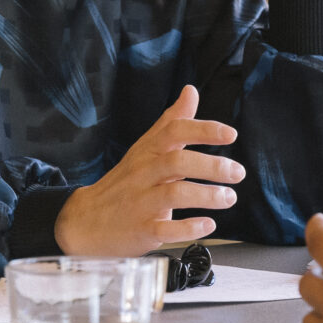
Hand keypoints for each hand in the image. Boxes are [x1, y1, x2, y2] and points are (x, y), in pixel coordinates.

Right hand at [55, 86, 244, 256]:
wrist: (86, 220)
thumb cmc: (124, 182)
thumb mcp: (145, 148)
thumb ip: (171, 122)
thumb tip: (191, 91)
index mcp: (147, 152)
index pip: (174, 132)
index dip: (204, 130)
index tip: (230, 134)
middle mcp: (143, 174)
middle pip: (177, 163)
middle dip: (212, 166)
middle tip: (237, 173)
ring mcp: (141, 203)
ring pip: (174, 195)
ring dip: (206, 196)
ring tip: (228, 197)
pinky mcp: (140, 230)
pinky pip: (166, 228)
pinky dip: (189, 228)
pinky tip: (208, 224)